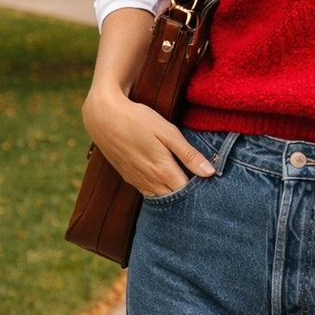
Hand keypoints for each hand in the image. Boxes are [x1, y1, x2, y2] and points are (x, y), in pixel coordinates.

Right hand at [82, 90, 215, 197]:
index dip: (201, 189)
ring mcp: (137, 181)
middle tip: (202, 184)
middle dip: (188, 194)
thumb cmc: (138, 120)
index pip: (188, 191)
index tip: (211, 183)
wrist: (103, 117)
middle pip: (175, 198)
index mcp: (163, 170)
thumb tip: (210, 172)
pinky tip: (166, 181)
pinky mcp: (129, 178)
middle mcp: (150, 181)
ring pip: (161, 198)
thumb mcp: (167, 132)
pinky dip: (159, 191)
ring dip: (173, 194)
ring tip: (186, 183)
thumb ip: (189, 154)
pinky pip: (148, 193)